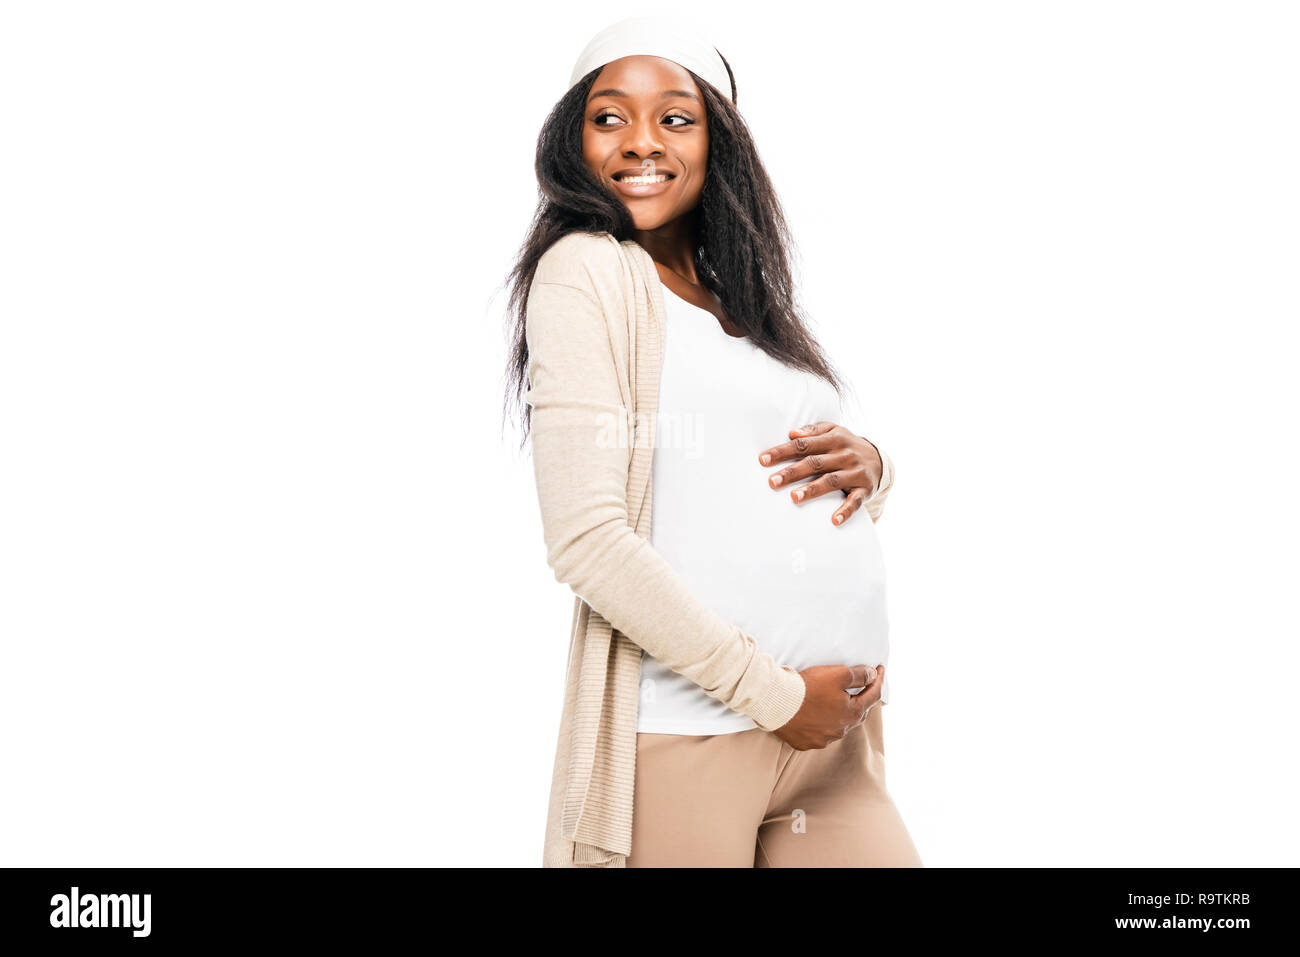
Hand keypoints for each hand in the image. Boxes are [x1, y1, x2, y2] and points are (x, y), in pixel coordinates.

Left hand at [758, 421, 883, 525]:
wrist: (880, 460)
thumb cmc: (846, 446)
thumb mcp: (834, 431)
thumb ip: (813, 431)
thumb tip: (792, 434)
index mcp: (834, 439)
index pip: (804, 445)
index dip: (783, 452)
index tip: (763, 460)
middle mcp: (844, 455)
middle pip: (814, 463)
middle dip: (792, 472)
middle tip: (772, 482)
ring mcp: (854, 472)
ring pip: (831, 481)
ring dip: (813, 490)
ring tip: (794, 497)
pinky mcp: (864, 489)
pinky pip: (854, 501)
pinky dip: (845, 511)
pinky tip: (833, 520)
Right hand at [770, 664, 884, 750]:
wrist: (776, 703)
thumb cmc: (807, 688)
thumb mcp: (837, 674)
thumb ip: (859, 675)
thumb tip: (873, 675)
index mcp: (852, 713)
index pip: (873, 695)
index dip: (879, 680)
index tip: (881, 669)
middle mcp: (840, 730)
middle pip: (857, 713)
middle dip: (861, 699)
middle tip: (863, 686)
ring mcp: (823, 739)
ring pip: (838, 726)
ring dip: (840, 714)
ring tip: (835, 701)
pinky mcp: (806, 743)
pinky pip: (819, 734)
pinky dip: (821, 725)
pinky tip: (816, 717)